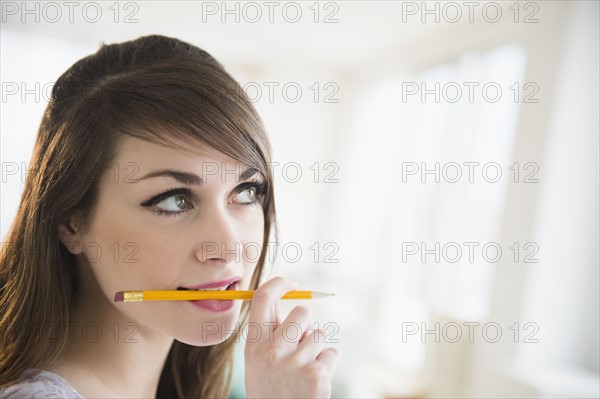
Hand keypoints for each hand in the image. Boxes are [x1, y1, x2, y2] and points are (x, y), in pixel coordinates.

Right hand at [244, 277, 339, 397]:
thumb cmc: (272, 391)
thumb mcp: (258, 363)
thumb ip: (267, 332)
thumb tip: (281, 293)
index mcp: (253, 346)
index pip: (262, 298)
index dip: (279, 284)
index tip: (292, 283)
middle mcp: (271, 351)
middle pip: (302, 312)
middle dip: (307, 326)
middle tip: (301, 346)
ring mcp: (294, 363)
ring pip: (319, 334)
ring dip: (317, 349)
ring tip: (305, 371)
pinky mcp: (315, 374)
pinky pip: (332, 352)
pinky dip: (328, 365)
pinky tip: (316, 382)